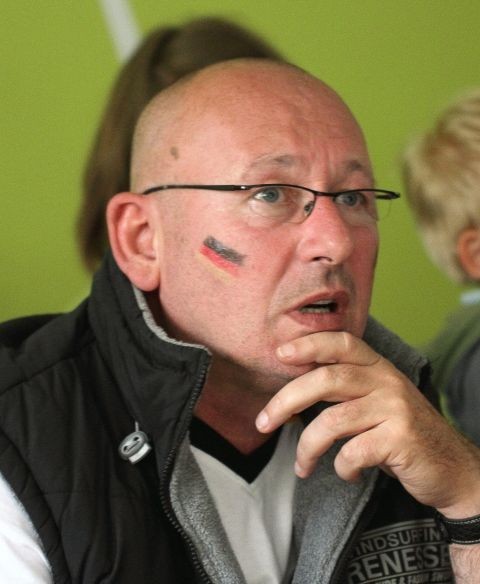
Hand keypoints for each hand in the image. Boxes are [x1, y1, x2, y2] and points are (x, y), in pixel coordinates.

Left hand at [255, 331, 479, 516]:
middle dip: (286, 400)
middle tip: (263, 423)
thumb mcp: (376, 403)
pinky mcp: (401, 438)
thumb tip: (289, 400)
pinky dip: (342, 468)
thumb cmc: (401, 435)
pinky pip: (353, 452)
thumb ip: (343, 393)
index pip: (342, 343)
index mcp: (378, 368)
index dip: (310, 344)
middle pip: (326, 380)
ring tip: (301, 467)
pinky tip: (348, 473)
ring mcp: (395, 408)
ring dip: (307, 447)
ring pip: (333, 421)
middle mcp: (387, 381)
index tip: (280, 354)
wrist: (452, 468)